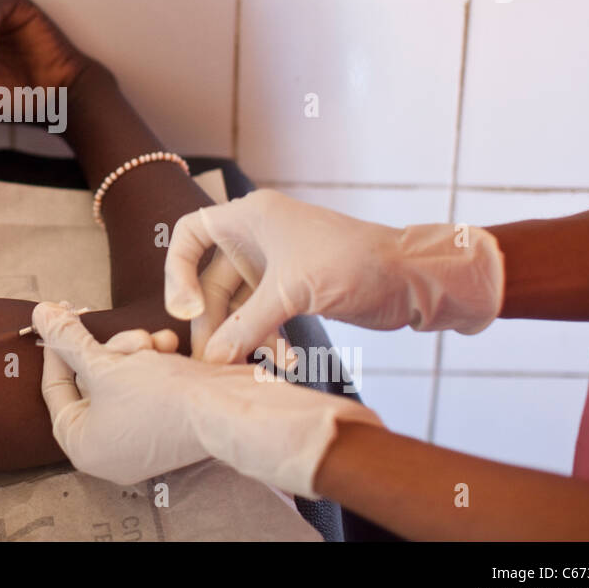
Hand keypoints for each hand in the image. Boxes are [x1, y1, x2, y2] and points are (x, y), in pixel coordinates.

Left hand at [35, 300, 382, 498]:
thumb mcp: (106, 363)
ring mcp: (138, 439)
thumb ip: (67, 339)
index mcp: (82, 445)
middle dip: (109, 350)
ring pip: (120, 377)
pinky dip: (154, 363)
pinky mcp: (165, 423)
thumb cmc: (163, 396)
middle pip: (90, 380)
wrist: (230, 409)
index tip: (61, 313)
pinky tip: (169, 347)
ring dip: (135, 351)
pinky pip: (146, 386)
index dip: (57, 346)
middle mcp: (108, 448)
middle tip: (128, 335)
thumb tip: (38, 314)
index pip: (55, 387)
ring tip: (154, 342)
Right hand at [164, 189, 505, 363]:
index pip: (188, 235)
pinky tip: (283, 363)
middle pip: (209, 282)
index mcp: (248, 217)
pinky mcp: (291, 290)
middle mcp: (255, 237)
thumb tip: (211, 358)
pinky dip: (266, 339)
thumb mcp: (293, 293)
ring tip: (244, 370)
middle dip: (211, 322)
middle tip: (210, 361)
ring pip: (236, 306)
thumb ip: (247, 326)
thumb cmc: (354, 264)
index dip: (177, 272)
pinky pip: (262, 317)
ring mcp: (273, 265)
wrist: (411, 278)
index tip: (187, 310)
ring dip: (240, 338)